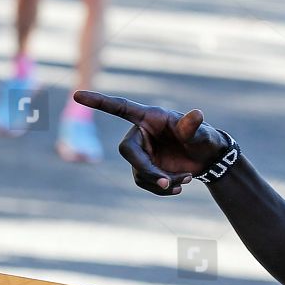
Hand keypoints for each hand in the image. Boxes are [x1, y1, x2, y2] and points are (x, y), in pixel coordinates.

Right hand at [73, 90, 229, 194]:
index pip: (120, 108)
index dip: (99, 102)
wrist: (208, 159)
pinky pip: (145, 182)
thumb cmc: (204, 138)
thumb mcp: (201, 132)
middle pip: (128, 152)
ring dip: (161, 182)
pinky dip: (162, 188)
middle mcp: (141, 134)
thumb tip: (197, 114)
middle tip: (167, 182)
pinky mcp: (145, 169)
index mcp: (149, 118)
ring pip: (138, 172)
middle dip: (147, 170)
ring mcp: (142, 152)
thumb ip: (193, 126)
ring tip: (185, 181)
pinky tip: (178, 187)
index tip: (77, 96)